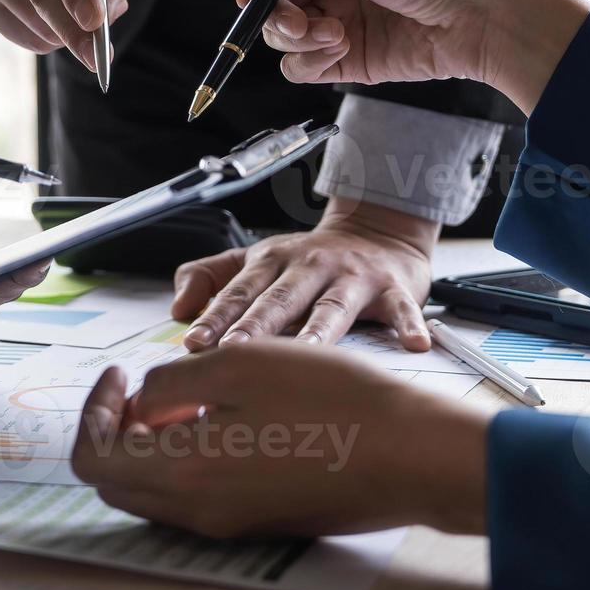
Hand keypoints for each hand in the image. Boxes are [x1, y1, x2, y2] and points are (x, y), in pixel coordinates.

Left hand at [71, 340, 491, 538]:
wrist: (410, 454)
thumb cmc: (334, 402)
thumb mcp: (238, 364)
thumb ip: (169, 383)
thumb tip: (140, 402)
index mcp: (181, 472)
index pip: (94, 457)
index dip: (94, 410)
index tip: (118, 373)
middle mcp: (198, 511)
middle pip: (117, 482)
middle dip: (113, 432)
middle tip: (136, 388)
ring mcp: (230, 523)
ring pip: (155, 492)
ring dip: (149, 446)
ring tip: (181, 399)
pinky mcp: (259, 521)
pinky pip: (195, 498)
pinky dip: (185, 460)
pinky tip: (219, 421)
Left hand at [169, 200, 435, 351]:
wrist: (379, 233)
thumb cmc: (310, 261)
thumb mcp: (256, 260)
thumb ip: (211, 278)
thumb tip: (177, 308)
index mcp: (272, 261)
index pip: (238, 292)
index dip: (215, 316)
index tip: (193, 343)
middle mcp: (309, 267)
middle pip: (279, 299)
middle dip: (255, 326)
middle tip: (233, 351)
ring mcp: (352, 278)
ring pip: (333, 307)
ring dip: (317, 331)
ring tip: (305, 355)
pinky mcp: (393, 289)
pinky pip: (401, 309)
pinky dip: (408, 325)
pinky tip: (412, 345)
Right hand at [232, 0, 589, 112]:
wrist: (476, 17)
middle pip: (268, 1)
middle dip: (277, 12)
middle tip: (299, 18)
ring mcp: (333, 22)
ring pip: (280, 37)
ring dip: (298, 37)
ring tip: (335, 34)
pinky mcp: (343, 60)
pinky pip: (300, 66)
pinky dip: (310, 61)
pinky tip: (341, 49)